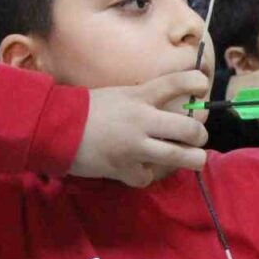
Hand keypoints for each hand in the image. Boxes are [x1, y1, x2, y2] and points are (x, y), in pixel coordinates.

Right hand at [70, 70, 210, 186]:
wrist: (56, 128)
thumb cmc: (87, 109)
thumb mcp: (119, 95)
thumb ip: (144, 99)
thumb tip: (169, 107)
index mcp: (140, 96)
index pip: (176, 82)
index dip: (197, 83)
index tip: (203, 87)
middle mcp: (142, 120)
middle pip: (189, 128)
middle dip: (200, 135)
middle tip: (198, 138)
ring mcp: (135, 146)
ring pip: (179, 157)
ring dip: (191, 159)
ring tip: (193, 159)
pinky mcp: (124, 168)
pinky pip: (147, 176)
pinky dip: (146, 174)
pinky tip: (140, 169)